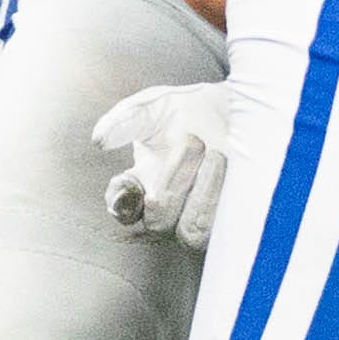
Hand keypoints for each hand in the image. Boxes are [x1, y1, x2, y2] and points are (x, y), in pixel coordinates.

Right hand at [94, 80, 228, 248]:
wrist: (238, 110)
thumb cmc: (189, 110)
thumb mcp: (152, 108)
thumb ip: (124, 121)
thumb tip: (99, 141)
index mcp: (140, 183)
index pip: (121, 206)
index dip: (121, 202)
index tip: (131, 182)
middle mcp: (166, 208)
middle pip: (158, 220)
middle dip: (173, 182)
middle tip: (193, 141)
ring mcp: (197, 219)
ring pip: (191, 231)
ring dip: (203, 194)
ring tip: (217, 154)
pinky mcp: (230, 224)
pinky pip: (223, 231)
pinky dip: (224, 202)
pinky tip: (232, 173)